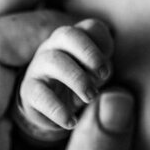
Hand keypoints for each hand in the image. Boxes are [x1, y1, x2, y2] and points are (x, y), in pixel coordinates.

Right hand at [15, 18, 113, 140]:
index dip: (103, 43)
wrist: (51, 107)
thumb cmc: (80, 84)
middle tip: (104, 75)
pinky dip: (58, 109)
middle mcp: (56, 47)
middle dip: (89, 53)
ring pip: (54, 60)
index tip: (107, 69)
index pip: (91, 28)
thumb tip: (119, 99)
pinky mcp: (30, 89)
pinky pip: (39, 93)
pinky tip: (72, 121)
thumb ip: (107, 81)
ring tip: (91, 96)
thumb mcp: (97, 78)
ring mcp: (40, 66)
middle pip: (68, 34)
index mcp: (77, 40)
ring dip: (77, 78)